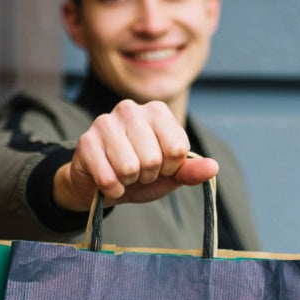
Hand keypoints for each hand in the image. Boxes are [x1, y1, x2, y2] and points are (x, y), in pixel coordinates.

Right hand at [52, 99, 217, 211]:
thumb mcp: (170, 175)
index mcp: (157, 112)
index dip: (170, 167)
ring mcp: (105, 122)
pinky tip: (110, 183)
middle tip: (139, 173)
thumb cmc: (140, 175)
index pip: (178, 148)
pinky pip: (108, 178)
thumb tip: (213, 168)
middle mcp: (130, 110)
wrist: (102, 185)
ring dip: (129, 182)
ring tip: (124, 175)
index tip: (160, 166)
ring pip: (130, 167)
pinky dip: (112, 190)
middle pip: (153, 159)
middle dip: (148, 176)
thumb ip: (191, 170)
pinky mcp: (85, 142)